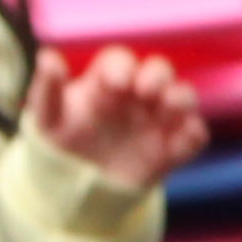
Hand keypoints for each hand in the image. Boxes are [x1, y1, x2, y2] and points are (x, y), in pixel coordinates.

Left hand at [35, 44, 209, 186]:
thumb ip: (47, 89)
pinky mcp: (171, 149)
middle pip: (158, 70)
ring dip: (181, 98)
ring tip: (168, 107)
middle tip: (147, 90)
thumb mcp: (47, 117)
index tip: (116, 83)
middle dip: (157, 75)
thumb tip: (48, 57)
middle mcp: (137, 95)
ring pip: (182, 97)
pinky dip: (194, 136)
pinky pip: (193, 137)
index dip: (122, 67)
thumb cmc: (61, 140)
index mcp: (107, 81)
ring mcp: (157, 121)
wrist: (77, 185)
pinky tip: (182, 141)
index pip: (120, 61)